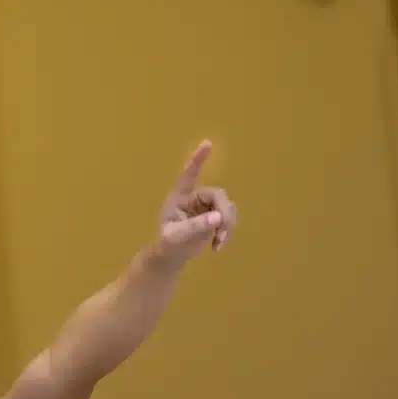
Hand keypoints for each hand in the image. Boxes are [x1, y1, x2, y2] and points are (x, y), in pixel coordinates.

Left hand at [154, 140, 237, 265]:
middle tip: (222, 234)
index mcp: (180, 196)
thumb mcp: (177, 237)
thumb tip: (218, 217)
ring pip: (228, 206)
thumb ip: (196, 226)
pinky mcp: (215, 216)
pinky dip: (227, 230)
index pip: (189, 174)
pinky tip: (217, 245)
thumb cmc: (167, 243)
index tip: (207, 143)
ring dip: (228, 225)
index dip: (198, 159)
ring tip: (218, 243)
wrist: (171, 255)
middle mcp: (194, 197)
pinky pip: (229, 217)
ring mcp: (206, 206)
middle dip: (224, 214)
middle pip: (219, 195)